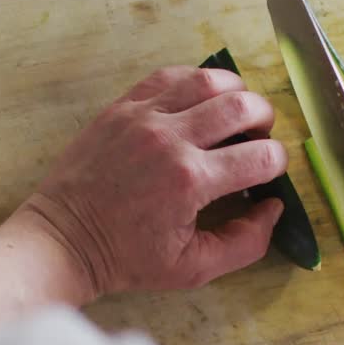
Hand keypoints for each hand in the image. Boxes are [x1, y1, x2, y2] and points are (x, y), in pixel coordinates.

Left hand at [14, 66, 287, 297]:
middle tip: (258, 138)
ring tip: (235, 114)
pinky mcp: (123, 107)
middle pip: (243, 106)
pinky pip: (170, 76)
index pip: (262, 156)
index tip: (268, 174)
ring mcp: (144, 117)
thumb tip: (273, 208)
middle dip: (264, 121)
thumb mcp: (194, 268)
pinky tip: (200, 100)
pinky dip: (195, 81)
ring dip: (235, 93)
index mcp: (191, 181)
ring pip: (209, 80)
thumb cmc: (127, 258)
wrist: (66, 238)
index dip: (277, 164)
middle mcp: (171, 140)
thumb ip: (245, 243)